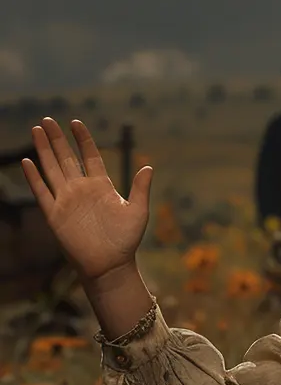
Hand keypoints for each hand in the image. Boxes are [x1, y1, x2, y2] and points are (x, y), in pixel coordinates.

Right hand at [21, 118, 153, 281]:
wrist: (110, 264)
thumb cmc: (126, 240)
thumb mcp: (138, 211)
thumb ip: (141, 189)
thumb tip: (148, 166)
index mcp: (102, 186)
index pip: (90, 156)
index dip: (83, 139)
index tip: (76, 122)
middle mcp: (82, 189)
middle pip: (66, 158)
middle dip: (57, 139)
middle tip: (48, 120)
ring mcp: (67, 200)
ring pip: (52, 169)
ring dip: (43, 150)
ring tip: (36, 130)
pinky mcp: (55, 214)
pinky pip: (42, 192)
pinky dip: (34, 177)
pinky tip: (27, 161)